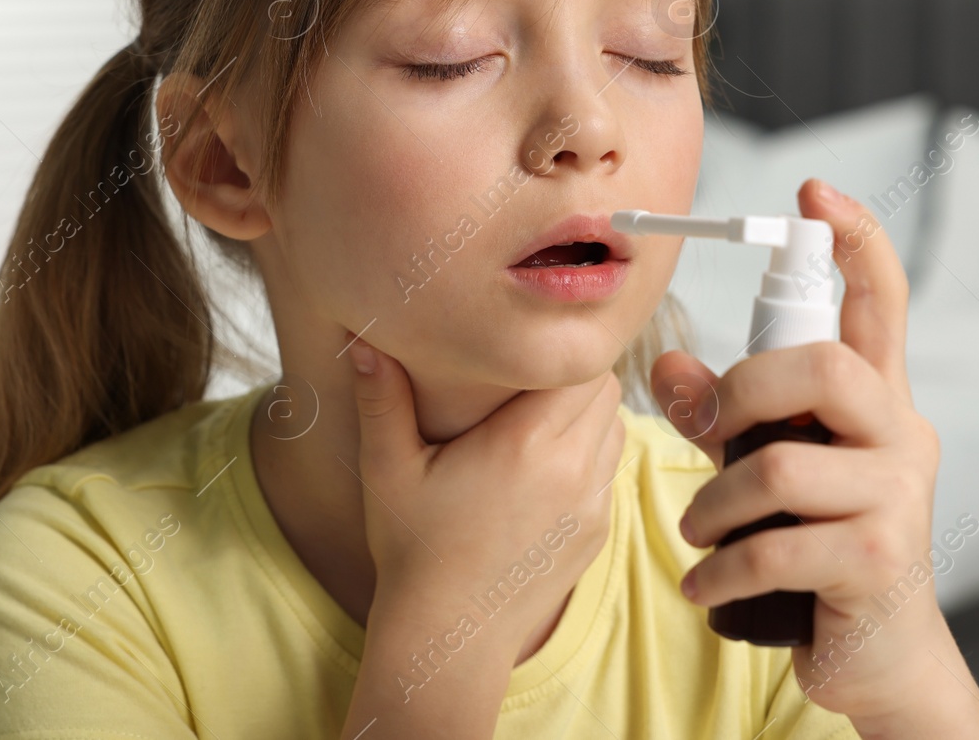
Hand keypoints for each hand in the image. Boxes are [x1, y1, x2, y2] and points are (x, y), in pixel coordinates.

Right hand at [345, 336, 624, 659]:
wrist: (448, 637)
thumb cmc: (413, 550)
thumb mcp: (388, 470)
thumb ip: (381, 400)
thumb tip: (362, 341)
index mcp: (526, 443)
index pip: (580, 365)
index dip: (557, 350)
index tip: (524, 352)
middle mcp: (572, 469)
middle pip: (605, 389)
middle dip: (572, 376)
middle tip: (528, 379)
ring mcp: (592, 504)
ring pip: (616, 427)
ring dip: (585, 415)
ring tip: (537, 419)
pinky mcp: (597, 531)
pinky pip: (609, 470)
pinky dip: (588, 456)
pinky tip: (542, 467)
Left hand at [650, 179, 978, 729]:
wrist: (878, 656)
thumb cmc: (815, 542)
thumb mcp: (763, 467)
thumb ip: (721, 414)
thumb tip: (665, 365)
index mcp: (877, 399)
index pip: (880, 302)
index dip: (856, 240)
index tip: (813, 192)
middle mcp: (900, 435)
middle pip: (825, 367)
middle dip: (744, 393)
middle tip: (709, 434)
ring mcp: (899, 498)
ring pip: (783, 465)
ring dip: (714, 502)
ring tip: (696, 532)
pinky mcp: (880, 562)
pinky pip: (777, 546)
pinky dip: (722, 568)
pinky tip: (705, 583)